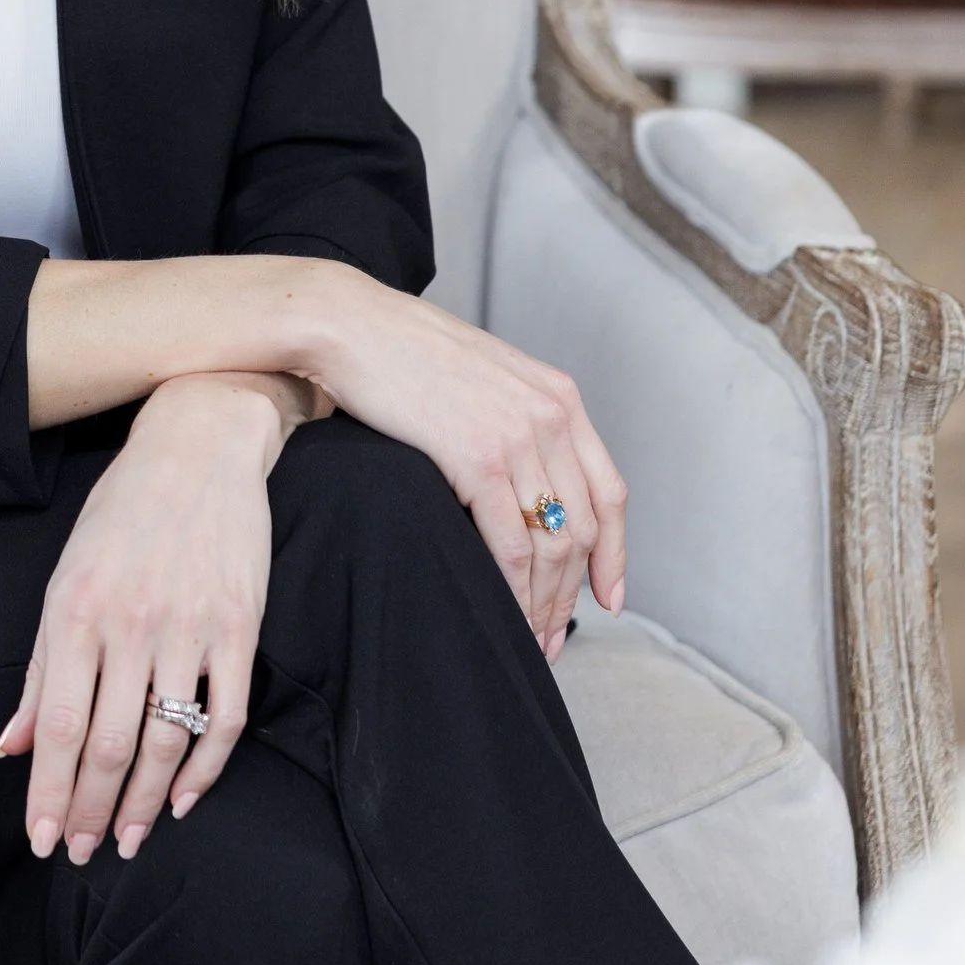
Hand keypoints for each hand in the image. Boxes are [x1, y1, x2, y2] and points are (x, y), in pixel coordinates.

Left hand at [0, 374, 282, 864]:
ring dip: (143, 802)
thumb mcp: (64, 579)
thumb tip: (13, 745)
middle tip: (81, 854)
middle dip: (91, 810)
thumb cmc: (121, 515)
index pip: (59, 725)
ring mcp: (189, 626)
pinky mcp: (239, 626)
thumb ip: (41, 668)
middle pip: (109, 743)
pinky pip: (225, 716)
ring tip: (128, 840)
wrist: (199, 445)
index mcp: (77, 611)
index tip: (41, 839)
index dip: (49, 791)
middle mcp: (130, 623)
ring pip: (165, 740)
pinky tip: (183, 799)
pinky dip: (205, 768)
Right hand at [314, 277, 624, 661]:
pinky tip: (501, 612)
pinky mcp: (477, 458)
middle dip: (572, 594)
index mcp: (558, 396)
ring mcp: (517, 437)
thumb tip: (524, 484)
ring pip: (551, 545)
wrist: (350, 326)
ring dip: (543, 602)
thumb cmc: (401, 353)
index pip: (608, 492)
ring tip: (528, 638)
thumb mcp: (483, 378)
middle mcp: (550, 416)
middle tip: (552, 637)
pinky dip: (512, 590)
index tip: (608, 598)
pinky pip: (510, 545)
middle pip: (582, 528)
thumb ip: (516, 421)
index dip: (613, 554)